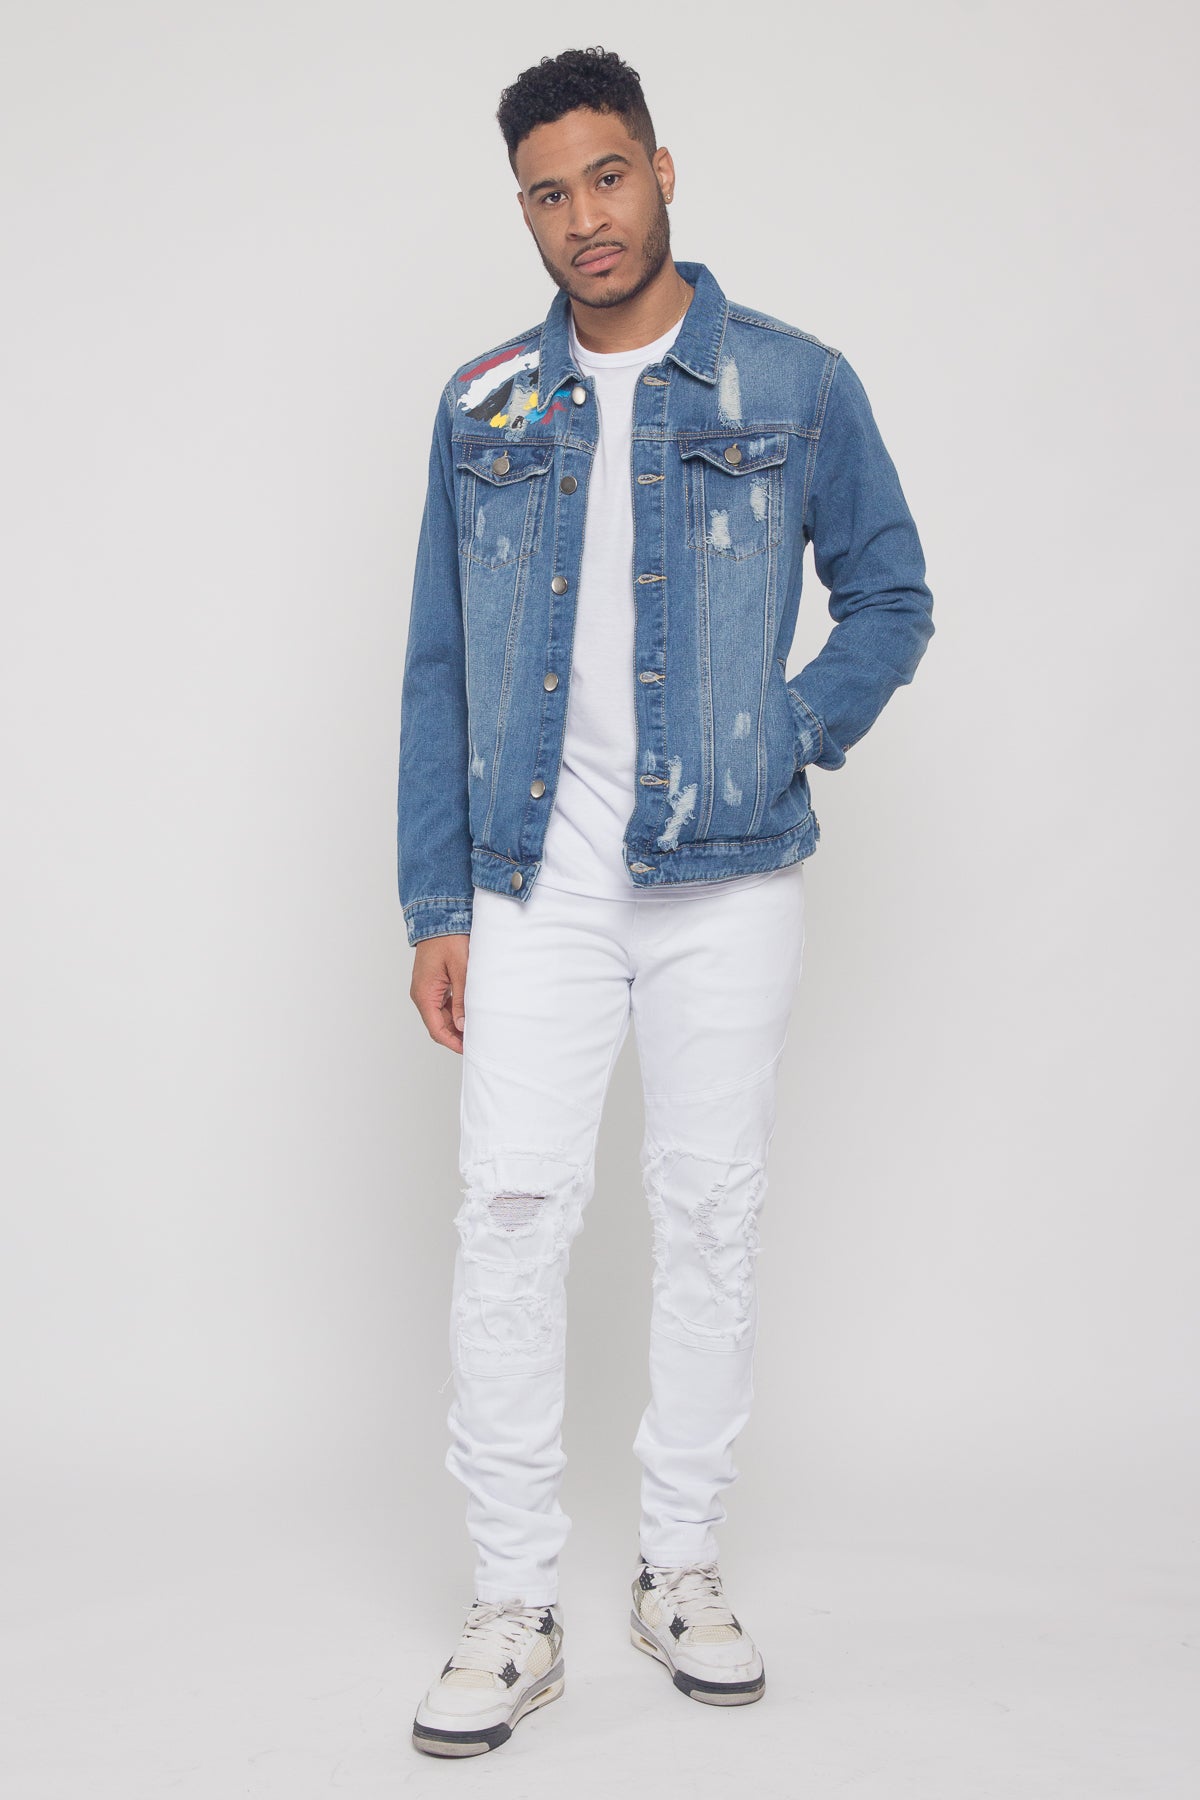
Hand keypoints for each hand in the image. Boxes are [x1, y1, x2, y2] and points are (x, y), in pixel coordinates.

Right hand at [410, 933, 469, 1054]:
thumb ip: (461, 999)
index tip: (469, 1049)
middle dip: (456, 1036)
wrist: (439, 918)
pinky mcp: (432, 984)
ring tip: (476, 1028)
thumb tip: (462, 1024)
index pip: (437, 1029)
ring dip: (455, 1024)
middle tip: (477, 1041)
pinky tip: (468, 1012)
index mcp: (424, 994)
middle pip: (438, 1025)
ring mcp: (426, 989)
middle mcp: (421, 994)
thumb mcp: (460, 970)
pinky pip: (442, 1005)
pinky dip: (454, 1012)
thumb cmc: (448, 940)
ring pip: (440, 1016)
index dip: (453, 1042)